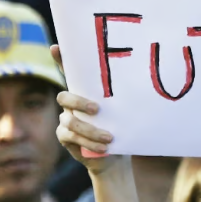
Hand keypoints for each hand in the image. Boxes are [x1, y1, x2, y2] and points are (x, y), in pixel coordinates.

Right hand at [51, 45, 125, 175]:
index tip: (56, 47)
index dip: (61, 60)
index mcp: (84, 92)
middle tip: (97, 109)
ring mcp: (65, 120)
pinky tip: (104, 147)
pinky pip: (72, 137)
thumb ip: (123, 99)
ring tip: (109, 137)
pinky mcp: (64, 137)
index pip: (71, 73)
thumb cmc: (120, 127)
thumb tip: (144, 83)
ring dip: (90, 129)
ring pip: (70, 120)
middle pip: (64, 96)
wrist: (115, 155)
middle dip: (79, 102)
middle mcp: (71, 104)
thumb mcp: (122, 111)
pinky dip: (89, 142)